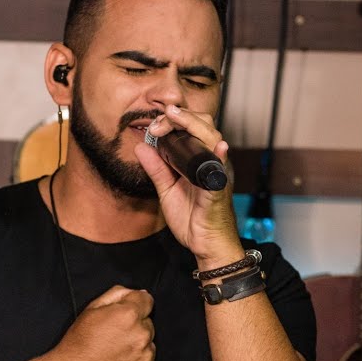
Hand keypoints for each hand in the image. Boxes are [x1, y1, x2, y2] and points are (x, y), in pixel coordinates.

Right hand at [49, 285, 154, 360]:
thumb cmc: (78, 343)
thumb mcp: (91, 309)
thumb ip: (117, 295)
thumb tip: (137, 293)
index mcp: (129, 315)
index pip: (146, 300)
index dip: (134, 305)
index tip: (125, 314)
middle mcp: (142, 335)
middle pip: (148, 323)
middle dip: (135, 327)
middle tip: (113, 337)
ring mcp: (145, 357)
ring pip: (149, 344)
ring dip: (137, 346)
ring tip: (114, 353)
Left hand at [133, 105, 243, 265]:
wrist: (206, 244)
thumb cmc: (192, 218)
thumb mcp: (167, 190)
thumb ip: (156, 169)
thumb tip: (141, 147)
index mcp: (199, 161)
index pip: (194, 128)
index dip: (175, 119)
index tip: (155, 122)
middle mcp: (211, 163)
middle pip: (206, 126)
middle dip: (183, 116)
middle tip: (162, 117)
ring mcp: (216, 174)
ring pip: (214, 140)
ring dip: (194, 126)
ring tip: (176, 118)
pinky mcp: (218, 190)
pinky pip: (221, 172)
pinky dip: (220, 157)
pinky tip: (218, 147)